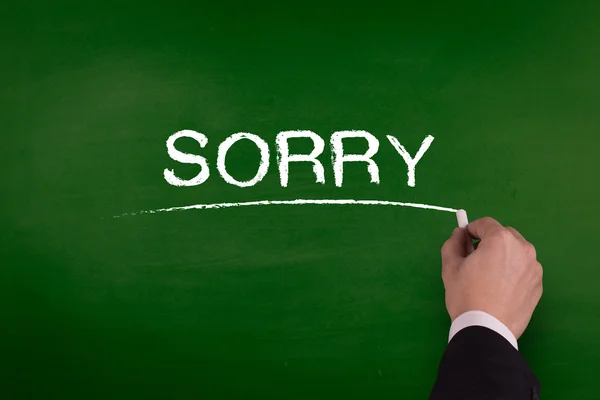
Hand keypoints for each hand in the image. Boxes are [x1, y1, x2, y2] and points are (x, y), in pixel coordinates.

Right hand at [441, 217, 542, 338]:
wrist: (487, 329)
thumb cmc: (465, 295)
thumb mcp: (450, 267)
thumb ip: (454, 243)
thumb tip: (460, 234)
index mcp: (501, 240)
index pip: (485, 223)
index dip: (471, 230)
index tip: (464, 241)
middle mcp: (523, 248)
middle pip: (504, 235)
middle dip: (489, 241)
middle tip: (475, 259)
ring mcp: (534, 268)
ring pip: (516, 252)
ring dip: (503, 255)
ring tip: (489, 276)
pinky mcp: (538, 285)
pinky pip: (523, 269)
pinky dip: (513, 271)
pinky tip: (501, 289)